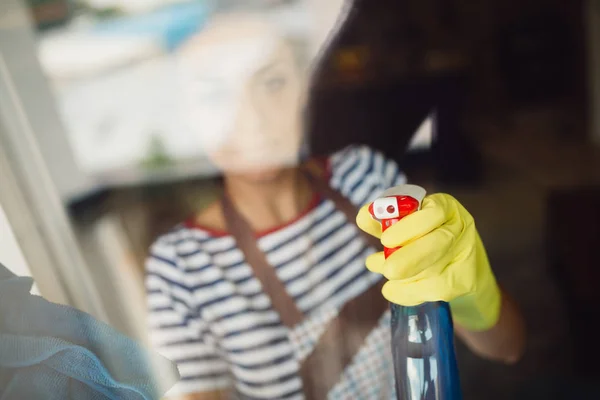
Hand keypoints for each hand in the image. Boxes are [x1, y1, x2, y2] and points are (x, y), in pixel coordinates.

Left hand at [356, 193, 501, 330]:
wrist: (459, 266)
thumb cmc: (424, 239)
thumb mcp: (404, 225)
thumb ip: (383, 220)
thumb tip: (363, 216)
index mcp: (444, 206)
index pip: (433, 212)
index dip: (408, 227)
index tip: (385, 239)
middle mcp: (460, 227)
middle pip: (439, 243)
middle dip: (410, 257)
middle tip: (386, 270)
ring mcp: (466, 255)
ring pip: (436, 270)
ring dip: (405, 278)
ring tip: (386, 278)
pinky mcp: (466, 281)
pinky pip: (436, 289)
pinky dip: (409, 293)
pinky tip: (392, 291)